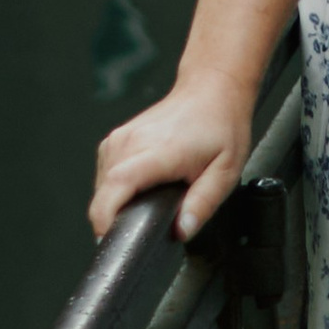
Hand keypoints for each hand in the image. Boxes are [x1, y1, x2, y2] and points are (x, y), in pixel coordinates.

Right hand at [90, 70, 254, 241]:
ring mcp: (121, 137)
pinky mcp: (116, 138)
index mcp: (160, 150)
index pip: (119, 184)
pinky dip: (115, 189)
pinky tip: (138, 189)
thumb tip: (182, 231)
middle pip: (104, 192)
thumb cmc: (220, 126)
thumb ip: (203, 203)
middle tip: (142, 230)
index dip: (107, 217)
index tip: (112, 239)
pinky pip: (105, 173)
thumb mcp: (225, 171)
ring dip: (115, 204)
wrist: (211, 89)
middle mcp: (132, 140)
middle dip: (113, 220)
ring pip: (102, 185)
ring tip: (145, 206)